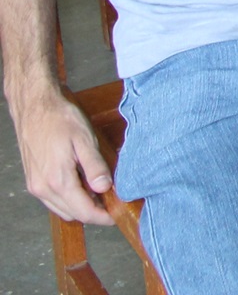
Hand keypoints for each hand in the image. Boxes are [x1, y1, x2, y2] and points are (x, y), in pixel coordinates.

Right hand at [12, 87, 113, 224]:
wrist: (34, 108)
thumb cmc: (60, 119)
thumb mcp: (84, 140)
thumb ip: (95, 167)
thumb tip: (105, 188)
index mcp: (58, 181)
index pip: (84, 211)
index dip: (103, 217)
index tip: (118, 216)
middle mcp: (43, 188)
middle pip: (73, 214)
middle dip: (94, 212)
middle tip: (113, 202)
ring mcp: (36, 186)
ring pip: (61, 209)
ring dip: (81, 207)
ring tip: (100, 193)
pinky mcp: (33, 181)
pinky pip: (52, 200)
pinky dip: (68, 199)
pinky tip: (81, 185)